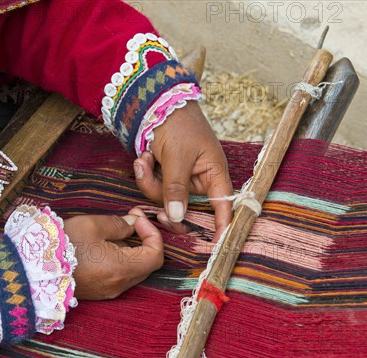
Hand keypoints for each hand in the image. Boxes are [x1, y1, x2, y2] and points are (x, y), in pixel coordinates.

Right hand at [64, 208, 163, 299]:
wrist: (32, 269)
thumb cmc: (62, 245)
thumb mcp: (93, 225)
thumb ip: (119, 224)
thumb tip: (133, 223)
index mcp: (122, 269)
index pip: (156, 255)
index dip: (152, 233)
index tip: (137, 218)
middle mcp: (119, 285)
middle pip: (147, 264)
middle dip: (144, 239)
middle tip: (131, 219)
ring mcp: (108, 291)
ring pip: (133, 269)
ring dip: (131, 249)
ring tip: (114, 230)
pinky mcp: (98, 292)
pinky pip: (119, 275)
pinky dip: (120, 259)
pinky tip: (103, 245)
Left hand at [133, 101, 232, 240]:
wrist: (157, 102)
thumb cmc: (178, 124)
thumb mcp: (177, 157)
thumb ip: (176, 189)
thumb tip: (178, 218)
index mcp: (214, 173)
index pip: (223, 206)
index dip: (223, 226)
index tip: (219, 246)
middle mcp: (200, 179)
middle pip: (185, 207)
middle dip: (163, 198)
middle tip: (150, 191)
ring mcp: (181, 178)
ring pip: (164, 198)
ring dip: (149, 181)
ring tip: (144, 158)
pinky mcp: (166, 174)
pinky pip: (154, 187)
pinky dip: (145, 173)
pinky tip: (143, 156)